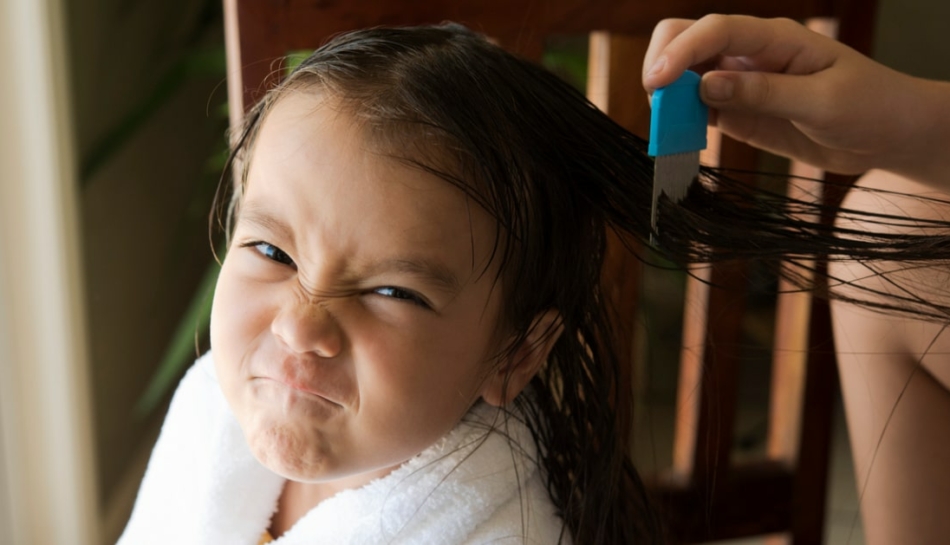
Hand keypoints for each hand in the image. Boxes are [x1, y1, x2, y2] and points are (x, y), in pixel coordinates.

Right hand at [642, 15, 949, 184]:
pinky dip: (680, 122)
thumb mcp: (822, 102)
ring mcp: (739, 81)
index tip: (658, 83)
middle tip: (658, 106)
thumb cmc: (869, 107)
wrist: (887, 134)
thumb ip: (764, 92)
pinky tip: (680, 139)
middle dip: (662, 66)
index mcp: (775, 38)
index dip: (681, 52)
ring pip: (684, 76)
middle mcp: (749, 53)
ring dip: (667, 99)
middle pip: (686, 39)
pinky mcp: (736, 111)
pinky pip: (696, 110)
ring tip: (667, 130)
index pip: (716, 30)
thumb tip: (707, 86)